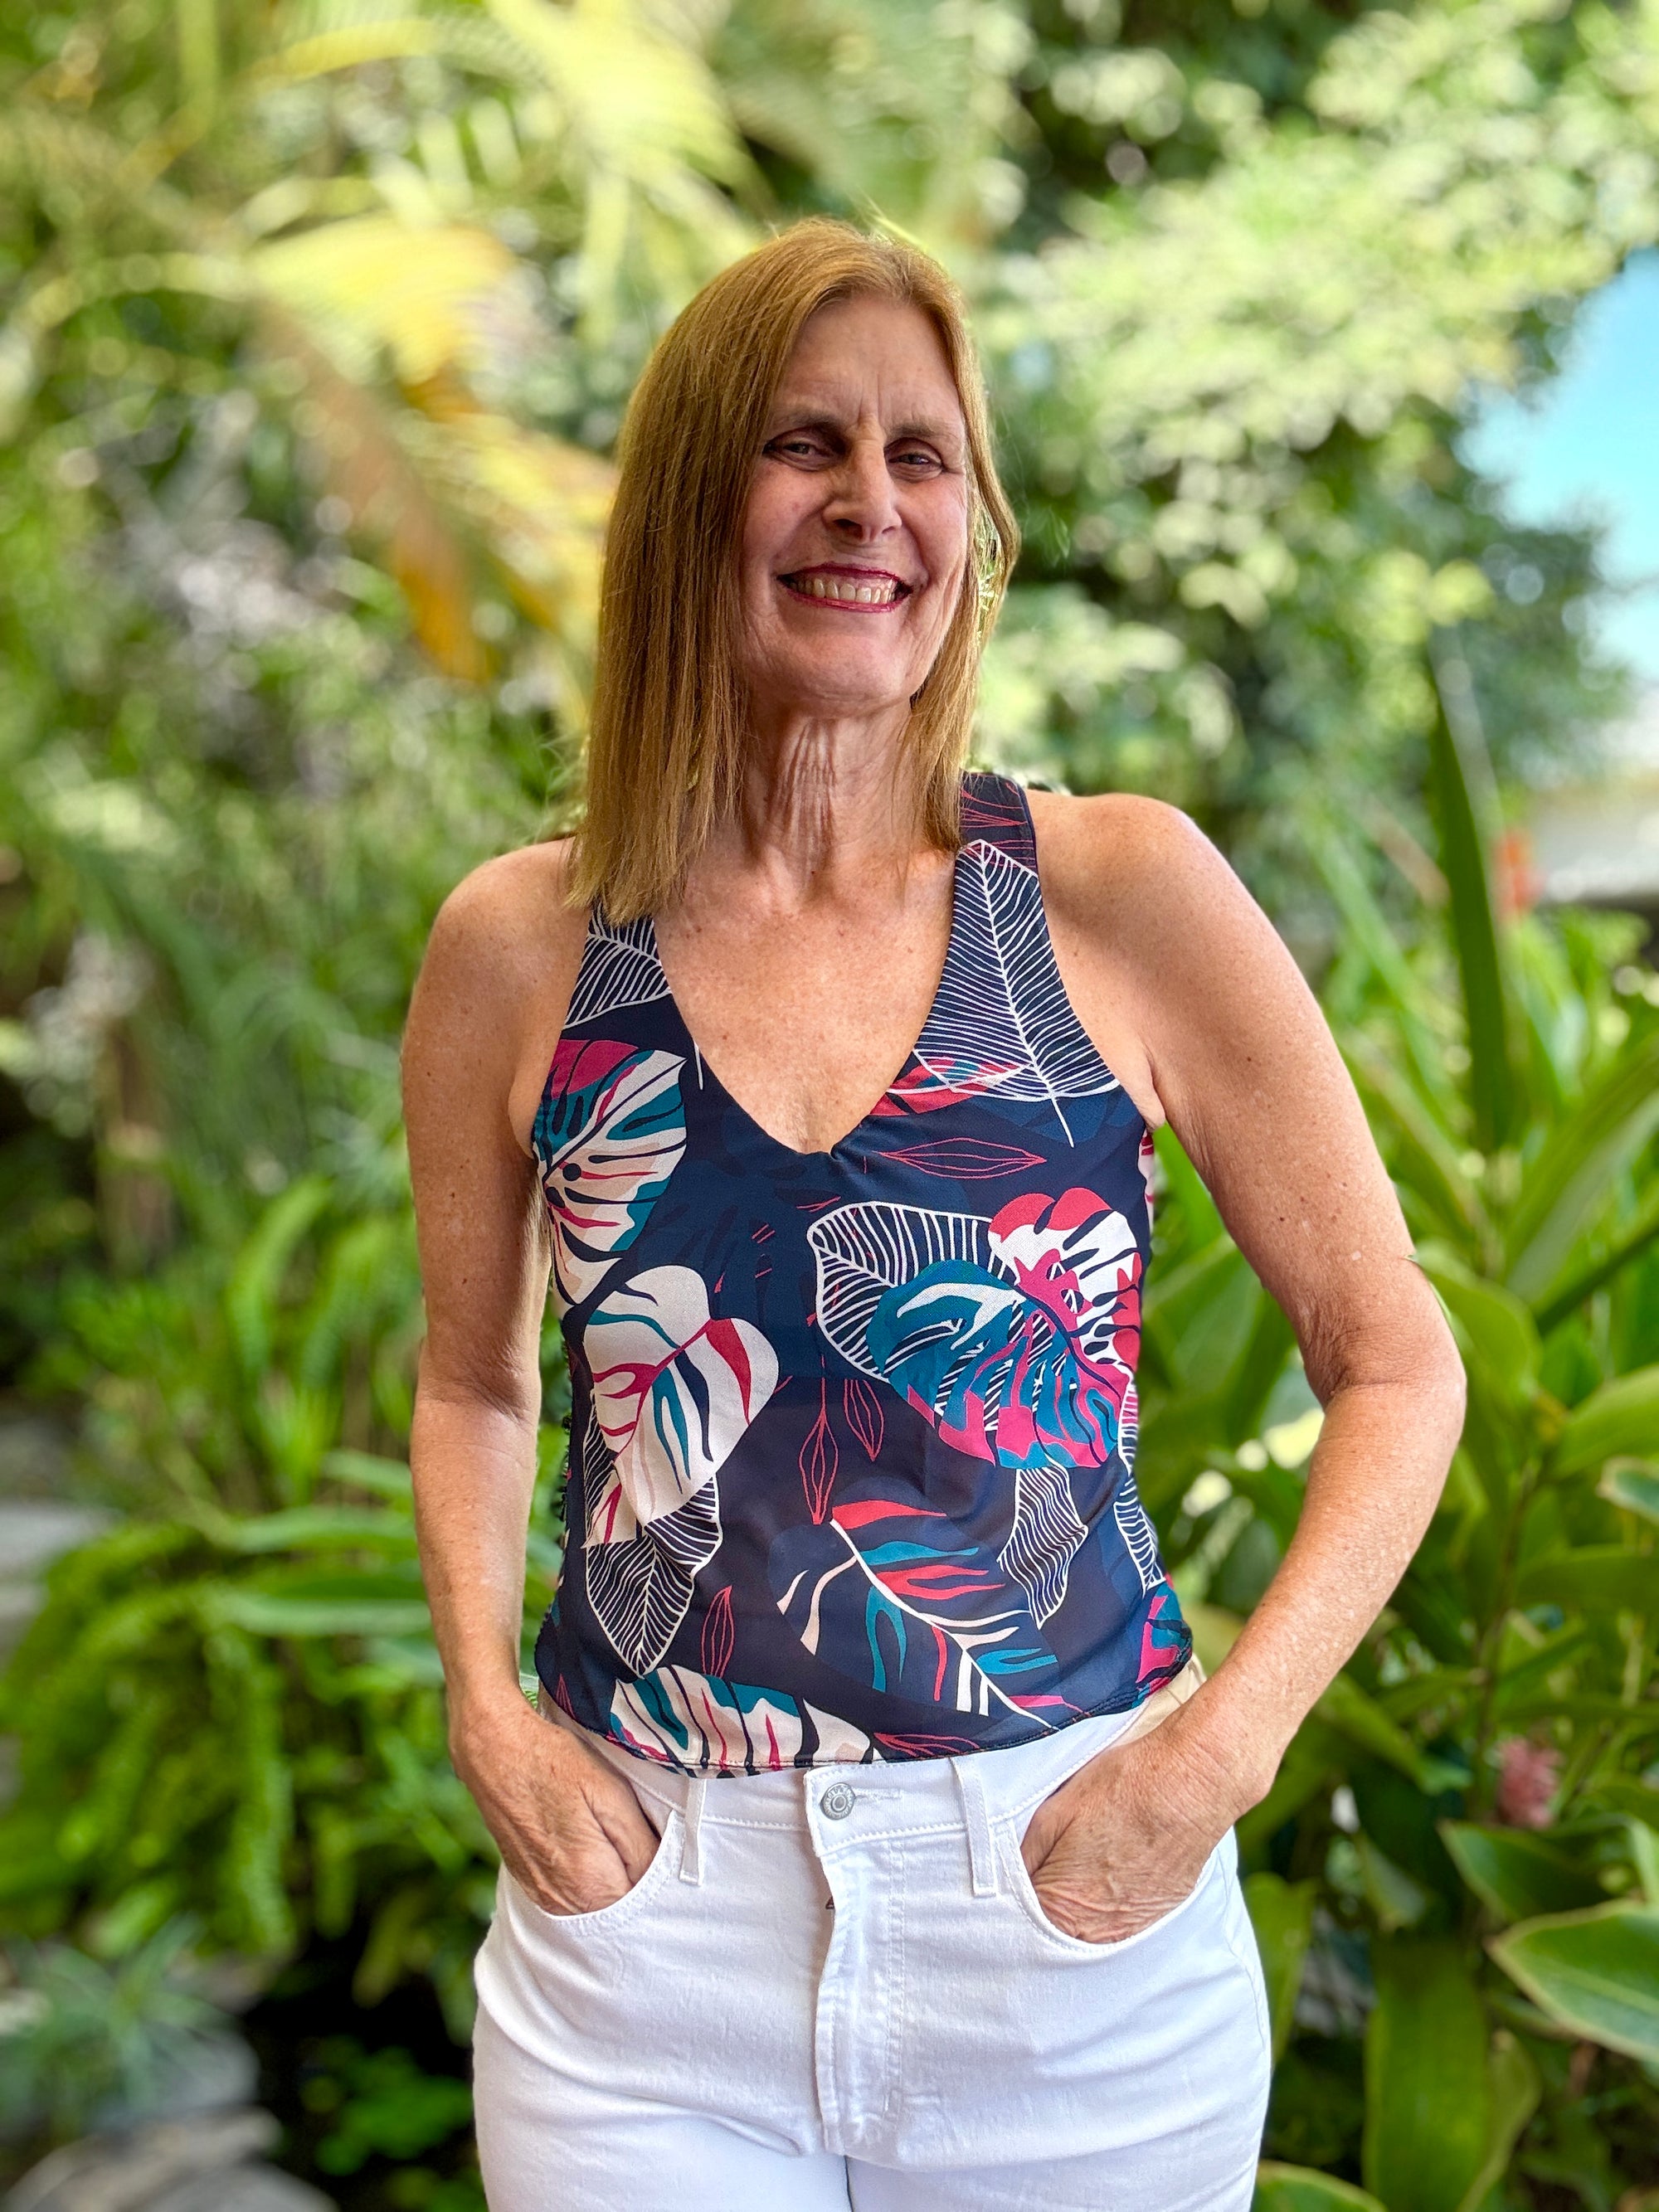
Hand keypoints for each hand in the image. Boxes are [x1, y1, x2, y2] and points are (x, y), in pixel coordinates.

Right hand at [451, 1687, 660, 1915]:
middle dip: (635, 1877)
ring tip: (609, 1833)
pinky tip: (585, 1841)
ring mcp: (542, 1895)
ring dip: (611, 1876)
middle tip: (636, 1834)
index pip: (644, 1903)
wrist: (494, 1751)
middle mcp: (563, 1902)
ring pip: (596, 1901)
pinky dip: (587, 1875)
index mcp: (589, 1885)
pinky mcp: (529, 1883)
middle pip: (619, 1906)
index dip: (656, 1873)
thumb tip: (661, 1879)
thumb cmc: (555, 1765)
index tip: (654, 1843)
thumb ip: (641, 1847)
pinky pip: (572, 1893)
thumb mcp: (613, 1795)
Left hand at [1020, 1717, 1232, 1944]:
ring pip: (1086, 1934)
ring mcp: (1130, 1929)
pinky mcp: (1156, 1916)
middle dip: (1040, 1911)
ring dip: (1076, 1914)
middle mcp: (1095, 1932)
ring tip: (1078, 1872)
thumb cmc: (1120, 1791)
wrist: (1189, 1787)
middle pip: (1053, 1935)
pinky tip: (1108, 1876)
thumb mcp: (1052, 1814)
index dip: (1008, 1906)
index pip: (1018, 1928)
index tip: (1009, 1888)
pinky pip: (1119, 1925)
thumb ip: (1024, 1859)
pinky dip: (1107, 1908)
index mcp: (1060, 1909)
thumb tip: (1003, 1882)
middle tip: (1042, 1874)